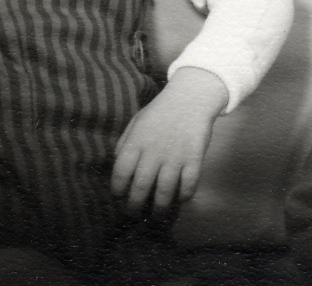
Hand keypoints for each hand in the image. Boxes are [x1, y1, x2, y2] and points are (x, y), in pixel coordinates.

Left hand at [110, 66, 227, 215]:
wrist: (191, 97)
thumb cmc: (160, 111)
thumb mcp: (136, 122)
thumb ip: (125, 143)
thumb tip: (117, 165)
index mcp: (136, 143)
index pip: (120, 174)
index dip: (117, 189)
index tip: (118, 197)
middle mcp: (153, 153)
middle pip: (140, 188)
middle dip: (134, 206)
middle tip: (134, 213)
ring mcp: (175, 157)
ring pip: (164, 192)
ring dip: (159, 208)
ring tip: (156, 215)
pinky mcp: (194, 158)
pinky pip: (188, 184)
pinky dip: (184, 196)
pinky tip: (180, 198)